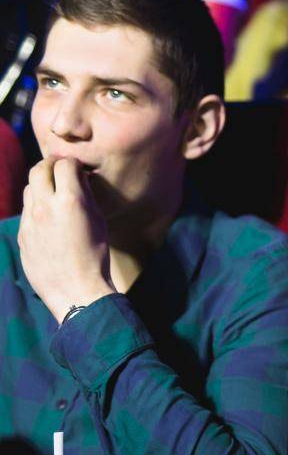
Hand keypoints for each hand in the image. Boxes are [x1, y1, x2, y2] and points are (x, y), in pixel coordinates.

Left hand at [16, 157, 115, 322]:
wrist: (76, 290)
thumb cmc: (95, 256)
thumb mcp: (98, 221)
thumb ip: (86, 196)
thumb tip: (79, 178)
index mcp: (70, 201)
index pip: (64, 164)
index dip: (72, 163)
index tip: (77, 168)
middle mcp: (45, 206)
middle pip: (39, 169)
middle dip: (50, 166)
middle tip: (60, 171)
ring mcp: (30, 220)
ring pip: (30, 189)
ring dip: (41, 185)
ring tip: (54, 194)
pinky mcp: (23, 234)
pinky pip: (27, 211)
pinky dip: (37, 207)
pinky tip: (49, 218)